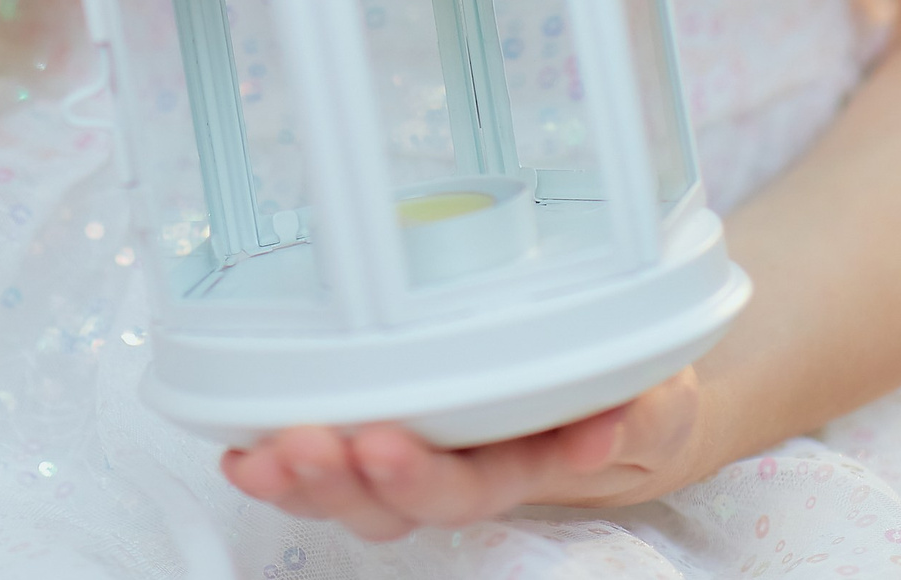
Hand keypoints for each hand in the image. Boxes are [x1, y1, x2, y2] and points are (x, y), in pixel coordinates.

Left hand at [219, 373, 702, 541]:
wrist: (641, 409)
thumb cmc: (641, 401)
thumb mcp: (658, 400)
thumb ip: (638, 411)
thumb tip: (607, 424)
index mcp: (526, 465)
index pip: (467, 486)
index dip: (417, 478)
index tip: (378, 447)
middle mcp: (469, 470)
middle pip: (393, 501)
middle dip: (338, 481)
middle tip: (298, 445)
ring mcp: (433, 455)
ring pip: (357, 491)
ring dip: (303, 479)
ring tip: (259, 456)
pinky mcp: (406, 425)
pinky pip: (341, 460)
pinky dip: (289, 460)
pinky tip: (243, 446)